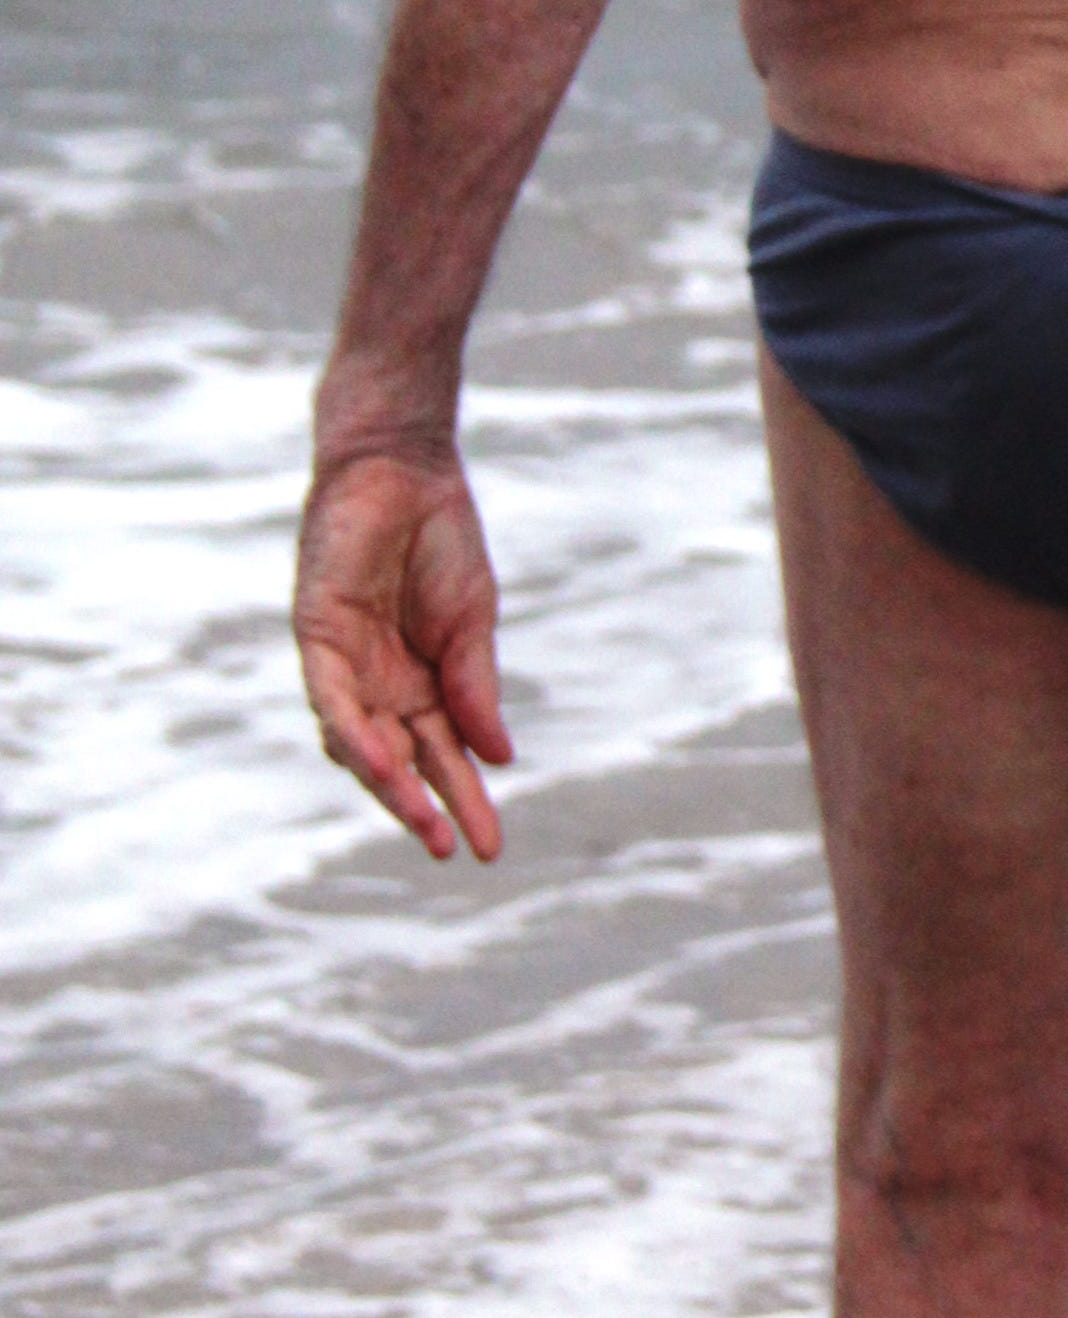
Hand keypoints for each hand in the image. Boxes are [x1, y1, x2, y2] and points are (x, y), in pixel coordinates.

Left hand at [294, 447, 510, 860]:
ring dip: (390, 784)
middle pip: (402, 759)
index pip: (444, 754)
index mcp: (423, 680)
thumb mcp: (473, 622)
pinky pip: (331, 698)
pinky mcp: (318, 635)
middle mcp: (380, 682)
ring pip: (361, 741)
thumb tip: (499, 757)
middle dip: (428, 806)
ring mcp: (346, 663)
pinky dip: (353, 733)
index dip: (465, 798)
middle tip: (455, 850)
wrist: (406, 468)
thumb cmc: (440, 537)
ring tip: (425, 824)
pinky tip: (378, 763)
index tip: (490, 848)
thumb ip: (476, 688)